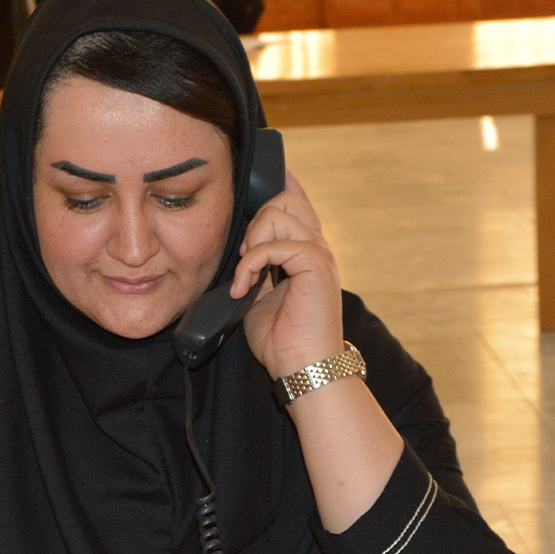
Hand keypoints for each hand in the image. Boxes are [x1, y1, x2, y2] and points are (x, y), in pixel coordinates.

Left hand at [231, 170, 345, 380]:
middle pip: (285, 198)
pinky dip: (251, 263)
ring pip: (279, 213)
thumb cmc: (281, 340)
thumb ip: (252, 269)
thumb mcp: (257, 297)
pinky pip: (277, 244)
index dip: (275, 186)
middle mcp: (317, 247)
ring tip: (244, 275)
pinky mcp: (316, 266)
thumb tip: (235, 252)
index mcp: (306, 251)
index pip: (296, 201)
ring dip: (251, 242)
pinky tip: (243, 287)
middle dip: (254, 220)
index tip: (250, 185)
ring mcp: (319, 255)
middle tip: (243, 258)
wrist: (301, 368)